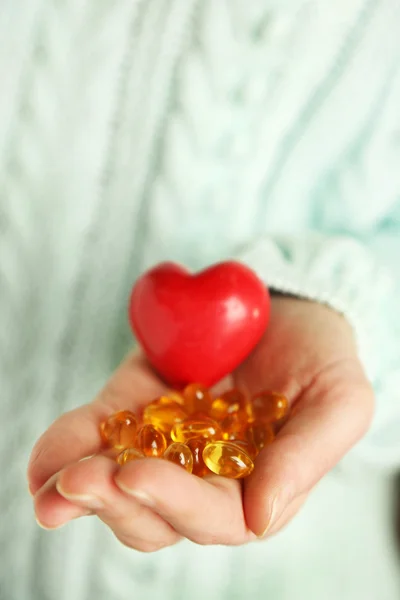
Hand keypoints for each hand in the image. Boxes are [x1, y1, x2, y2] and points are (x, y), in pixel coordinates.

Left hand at [28, 296, 373, 550]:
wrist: (289, 306)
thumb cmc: (324, 356)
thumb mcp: (339, 401)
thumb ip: (307, 458)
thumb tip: (260, 520)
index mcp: (253, 487)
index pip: (212, 517)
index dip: (174, 504)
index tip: (137, 476)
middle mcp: (202, 474)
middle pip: (153, 513)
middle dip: (115, 503)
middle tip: (78, 484)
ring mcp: (164, 440)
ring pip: (116, 484)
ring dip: (79, 489)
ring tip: (48, 483)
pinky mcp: (136, 402)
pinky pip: (101, 430)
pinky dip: (70, 444)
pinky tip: (45, 458)